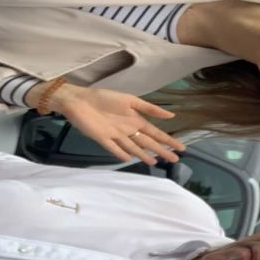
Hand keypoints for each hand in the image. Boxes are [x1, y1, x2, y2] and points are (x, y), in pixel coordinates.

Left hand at [45, 85, 184, 164]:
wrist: (80, 99)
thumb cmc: (104, 97)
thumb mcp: (130, 99)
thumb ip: (149, 109)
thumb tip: (171, 115)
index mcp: (135, 119)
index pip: (155, 132)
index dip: (167, 140)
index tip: (180, 148)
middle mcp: (128, 129)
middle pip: (147, 143)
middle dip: (161, 150)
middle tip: (174, 160)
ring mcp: (115, 136)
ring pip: (133, 147)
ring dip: (144, 155)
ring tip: (155, 162)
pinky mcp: (103, 139)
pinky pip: (115, 149)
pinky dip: (122, 154)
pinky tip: (129, 159)